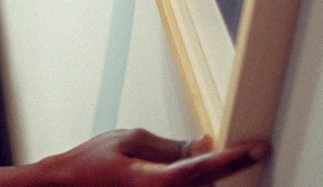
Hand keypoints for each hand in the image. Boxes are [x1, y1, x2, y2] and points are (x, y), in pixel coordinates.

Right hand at [36, 128, 267, 186]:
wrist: (65, 185)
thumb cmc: (89, 165)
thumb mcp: (128, 140)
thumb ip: (171, 145)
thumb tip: (205, 144)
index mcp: (154, 183)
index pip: (204, 169)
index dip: (233, 159)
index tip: (257, 149)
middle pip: (207, 183)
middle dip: (223, 166)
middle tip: (240, 148)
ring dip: (203, 174)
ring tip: (185, 156)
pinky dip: (189, 180)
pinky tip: (178, 170)